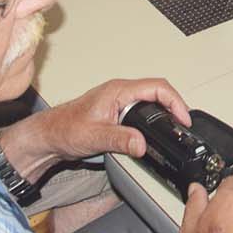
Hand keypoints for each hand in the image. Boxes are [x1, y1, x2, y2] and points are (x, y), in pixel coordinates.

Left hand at [28, 78, 191, 166]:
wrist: (49, 136)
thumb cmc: (65, 129)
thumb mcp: (95, 136)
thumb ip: (120, 139)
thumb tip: (142, 144)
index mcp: (118, 90)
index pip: (157, 88)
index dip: (175, 101)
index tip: (183, 118)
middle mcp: (120, 92)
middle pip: (158, 92)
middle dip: (174, 106)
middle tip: (183, 124)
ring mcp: (119, 101)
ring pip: (150, 101)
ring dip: (164, 112)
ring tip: (173, 127)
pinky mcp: (117, 112)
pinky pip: (142, 110)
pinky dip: (153, 119)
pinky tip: (154, 131)